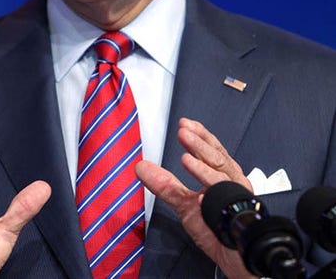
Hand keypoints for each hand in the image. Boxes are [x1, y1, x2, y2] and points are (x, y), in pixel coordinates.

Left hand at [136, 118, 256, 278]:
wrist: (235, 257)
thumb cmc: (216, 231)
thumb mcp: (184, 204)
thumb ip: (165, 185)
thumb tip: (141, 167)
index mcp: (223, 177)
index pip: (213, 150)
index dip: (200, 136)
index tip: (184, 123)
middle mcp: (234, 183)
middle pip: (219, 157)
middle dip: (200, 142)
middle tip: (183, 130)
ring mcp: (239, 196)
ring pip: (224, 171)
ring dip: (204, 159)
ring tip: (185, 150)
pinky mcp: (240, 211)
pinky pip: (226, 194)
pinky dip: (210, 183)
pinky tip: (194, 177)